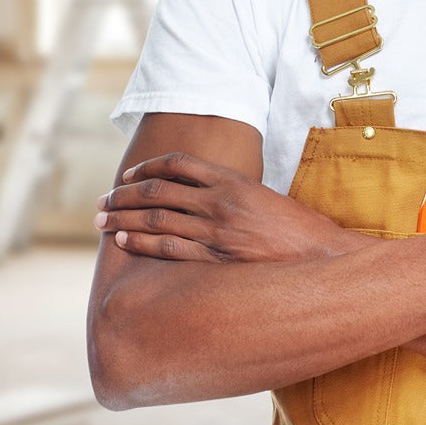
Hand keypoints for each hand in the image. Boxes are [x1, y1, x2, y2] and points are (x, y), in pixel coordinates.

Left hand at [95, 150, 362, 261]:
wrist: (325, 259)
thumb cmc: (299, 232)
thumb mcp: (264, 198)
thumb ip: (231, 194)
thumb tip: (200, 197)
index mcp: (232, 180)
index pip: (177, 165)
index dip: (146, 169)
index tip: (127, 178)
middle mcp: (220, 201)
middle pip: (157, 192)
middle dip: (123, 197)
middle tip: (101, 203)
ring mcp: (218, 230)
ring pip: (156, 220)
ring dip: (123, 220)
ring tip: (101, 222)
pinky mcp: (218, 259)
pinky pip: (169, 249)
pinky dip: (141, 244)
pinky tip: (123, 242)